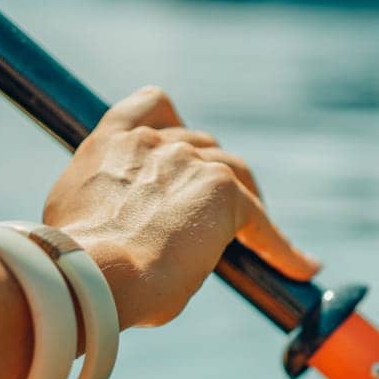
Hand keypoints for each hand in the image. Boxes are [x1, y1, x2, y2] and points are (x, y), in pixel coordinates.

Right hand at [42, 85, 318, 327]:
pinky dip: (280, 247)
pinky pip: (261, 222)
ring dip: (246, 201)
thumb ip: (107, 208)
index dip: (173, 127)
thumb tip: (127, 239)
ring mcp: (191, 163)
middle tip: (214, 213)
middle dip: (209, 175)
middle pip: (202, 146)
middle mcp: (153, 142)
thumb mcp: (78, 219)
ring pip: (234, 173)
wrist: (93, 272)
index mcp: (110, 142)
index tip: (181, 145)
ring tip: (257, 236)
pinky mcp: (223, 193)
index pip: (153, 106)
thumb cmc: (78, 264)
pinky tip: (300, 268)